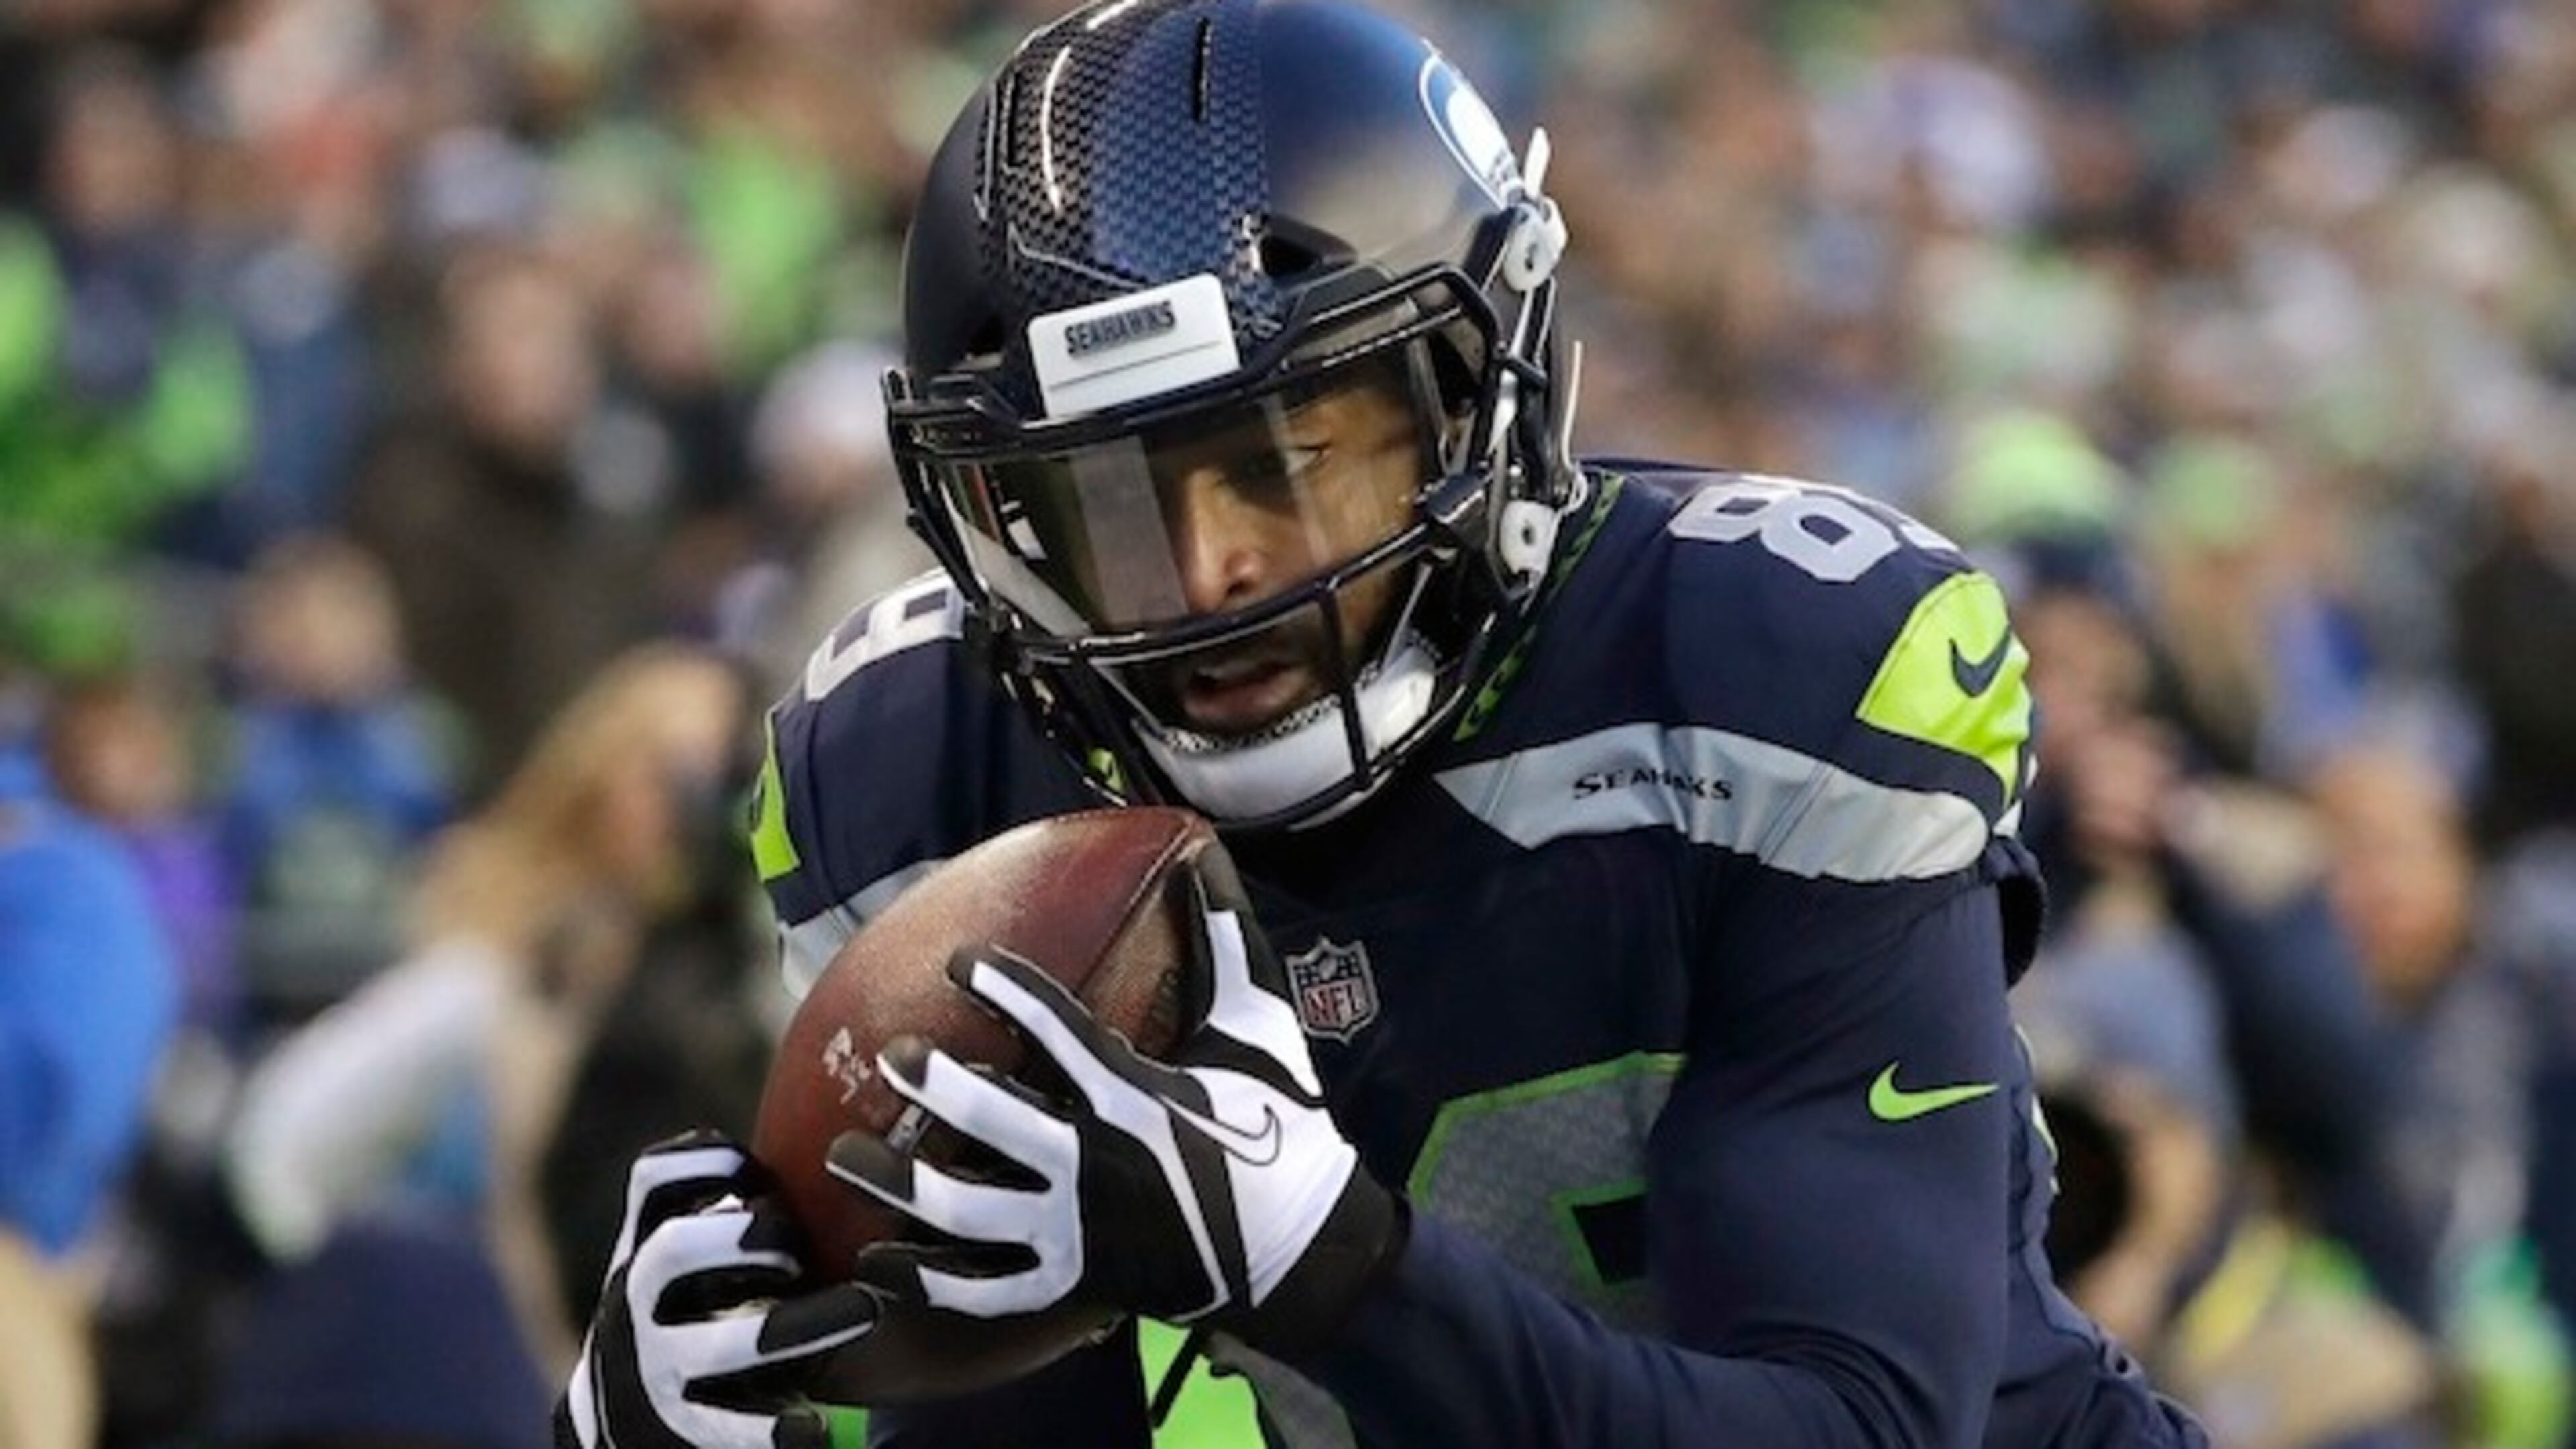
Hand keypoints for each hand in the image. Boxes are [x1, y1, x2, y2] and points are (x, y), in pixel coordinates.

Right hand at [556, 1132, 883, 1448]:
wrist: (627, 1429)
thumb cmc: (693, 1320)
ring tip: (864, 1310)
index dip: (708, 1162)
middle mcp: (640, 1302)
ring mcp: (656, 1370)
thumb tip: (860, 1137)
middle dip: (746, 1239)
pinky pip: (727, 1430)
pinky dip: (774, 1429)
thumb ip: (738, 1211)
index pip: (655, 1180)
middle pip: (674, 1250)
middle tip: (800, 1251)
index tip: (759, 1169)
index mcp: (651, 1245)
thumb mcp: (696, 1262)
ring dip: (795, 1325)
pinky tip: (816, 1428)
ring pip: (716, 1344)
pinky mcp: (683, 1431)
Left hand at [826, 859, 1401, 1357]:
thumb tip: (1201, 854)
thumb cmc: (1281, 1125)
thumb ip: (1224, 937)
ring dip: (900, 1184)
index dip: (1004, 990)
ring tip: (848, 1154)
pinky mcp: (1072, 1282)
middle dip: (936, 1083)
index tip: (961, 961)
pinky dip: (926, 1279)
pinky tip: (876, 1257)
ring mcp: (1079, 1230)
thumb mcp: (1257, 1025)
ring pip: (970, 1212)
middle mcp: (1098, 1163)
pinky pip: (984, 1290)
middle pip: (995, 1120)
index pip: (1057, 1031)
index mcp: (1138, 1094)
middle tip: (896, 1054)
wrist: (1305, 1251)